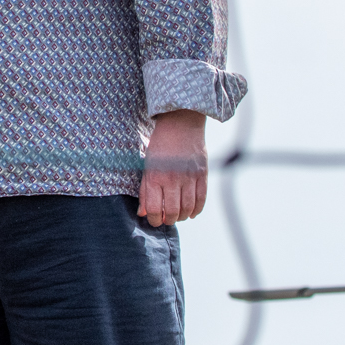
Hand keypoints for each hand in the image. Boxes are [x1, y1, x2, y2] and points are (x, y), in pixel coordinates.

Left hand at [138, 109, 206, 226]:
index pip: (154, 209)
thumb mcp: (147, 166)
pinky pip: (202, 199)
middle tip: (167, 219)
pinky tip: (192, 212)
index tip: (154, 221)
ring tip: (179, 216)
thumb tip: (142, 212)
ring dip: (183, 217)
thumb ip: (145, 190)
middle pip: (173, 212)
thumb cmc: (160, 146)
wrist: (180, 124)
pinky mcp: (202, 174)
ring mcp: (189, 177)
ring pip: (188, 208)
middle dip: (169, 220)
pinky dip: (197, 210)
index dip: (154, 220)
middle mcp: (172, 179)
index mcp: (154, 176)